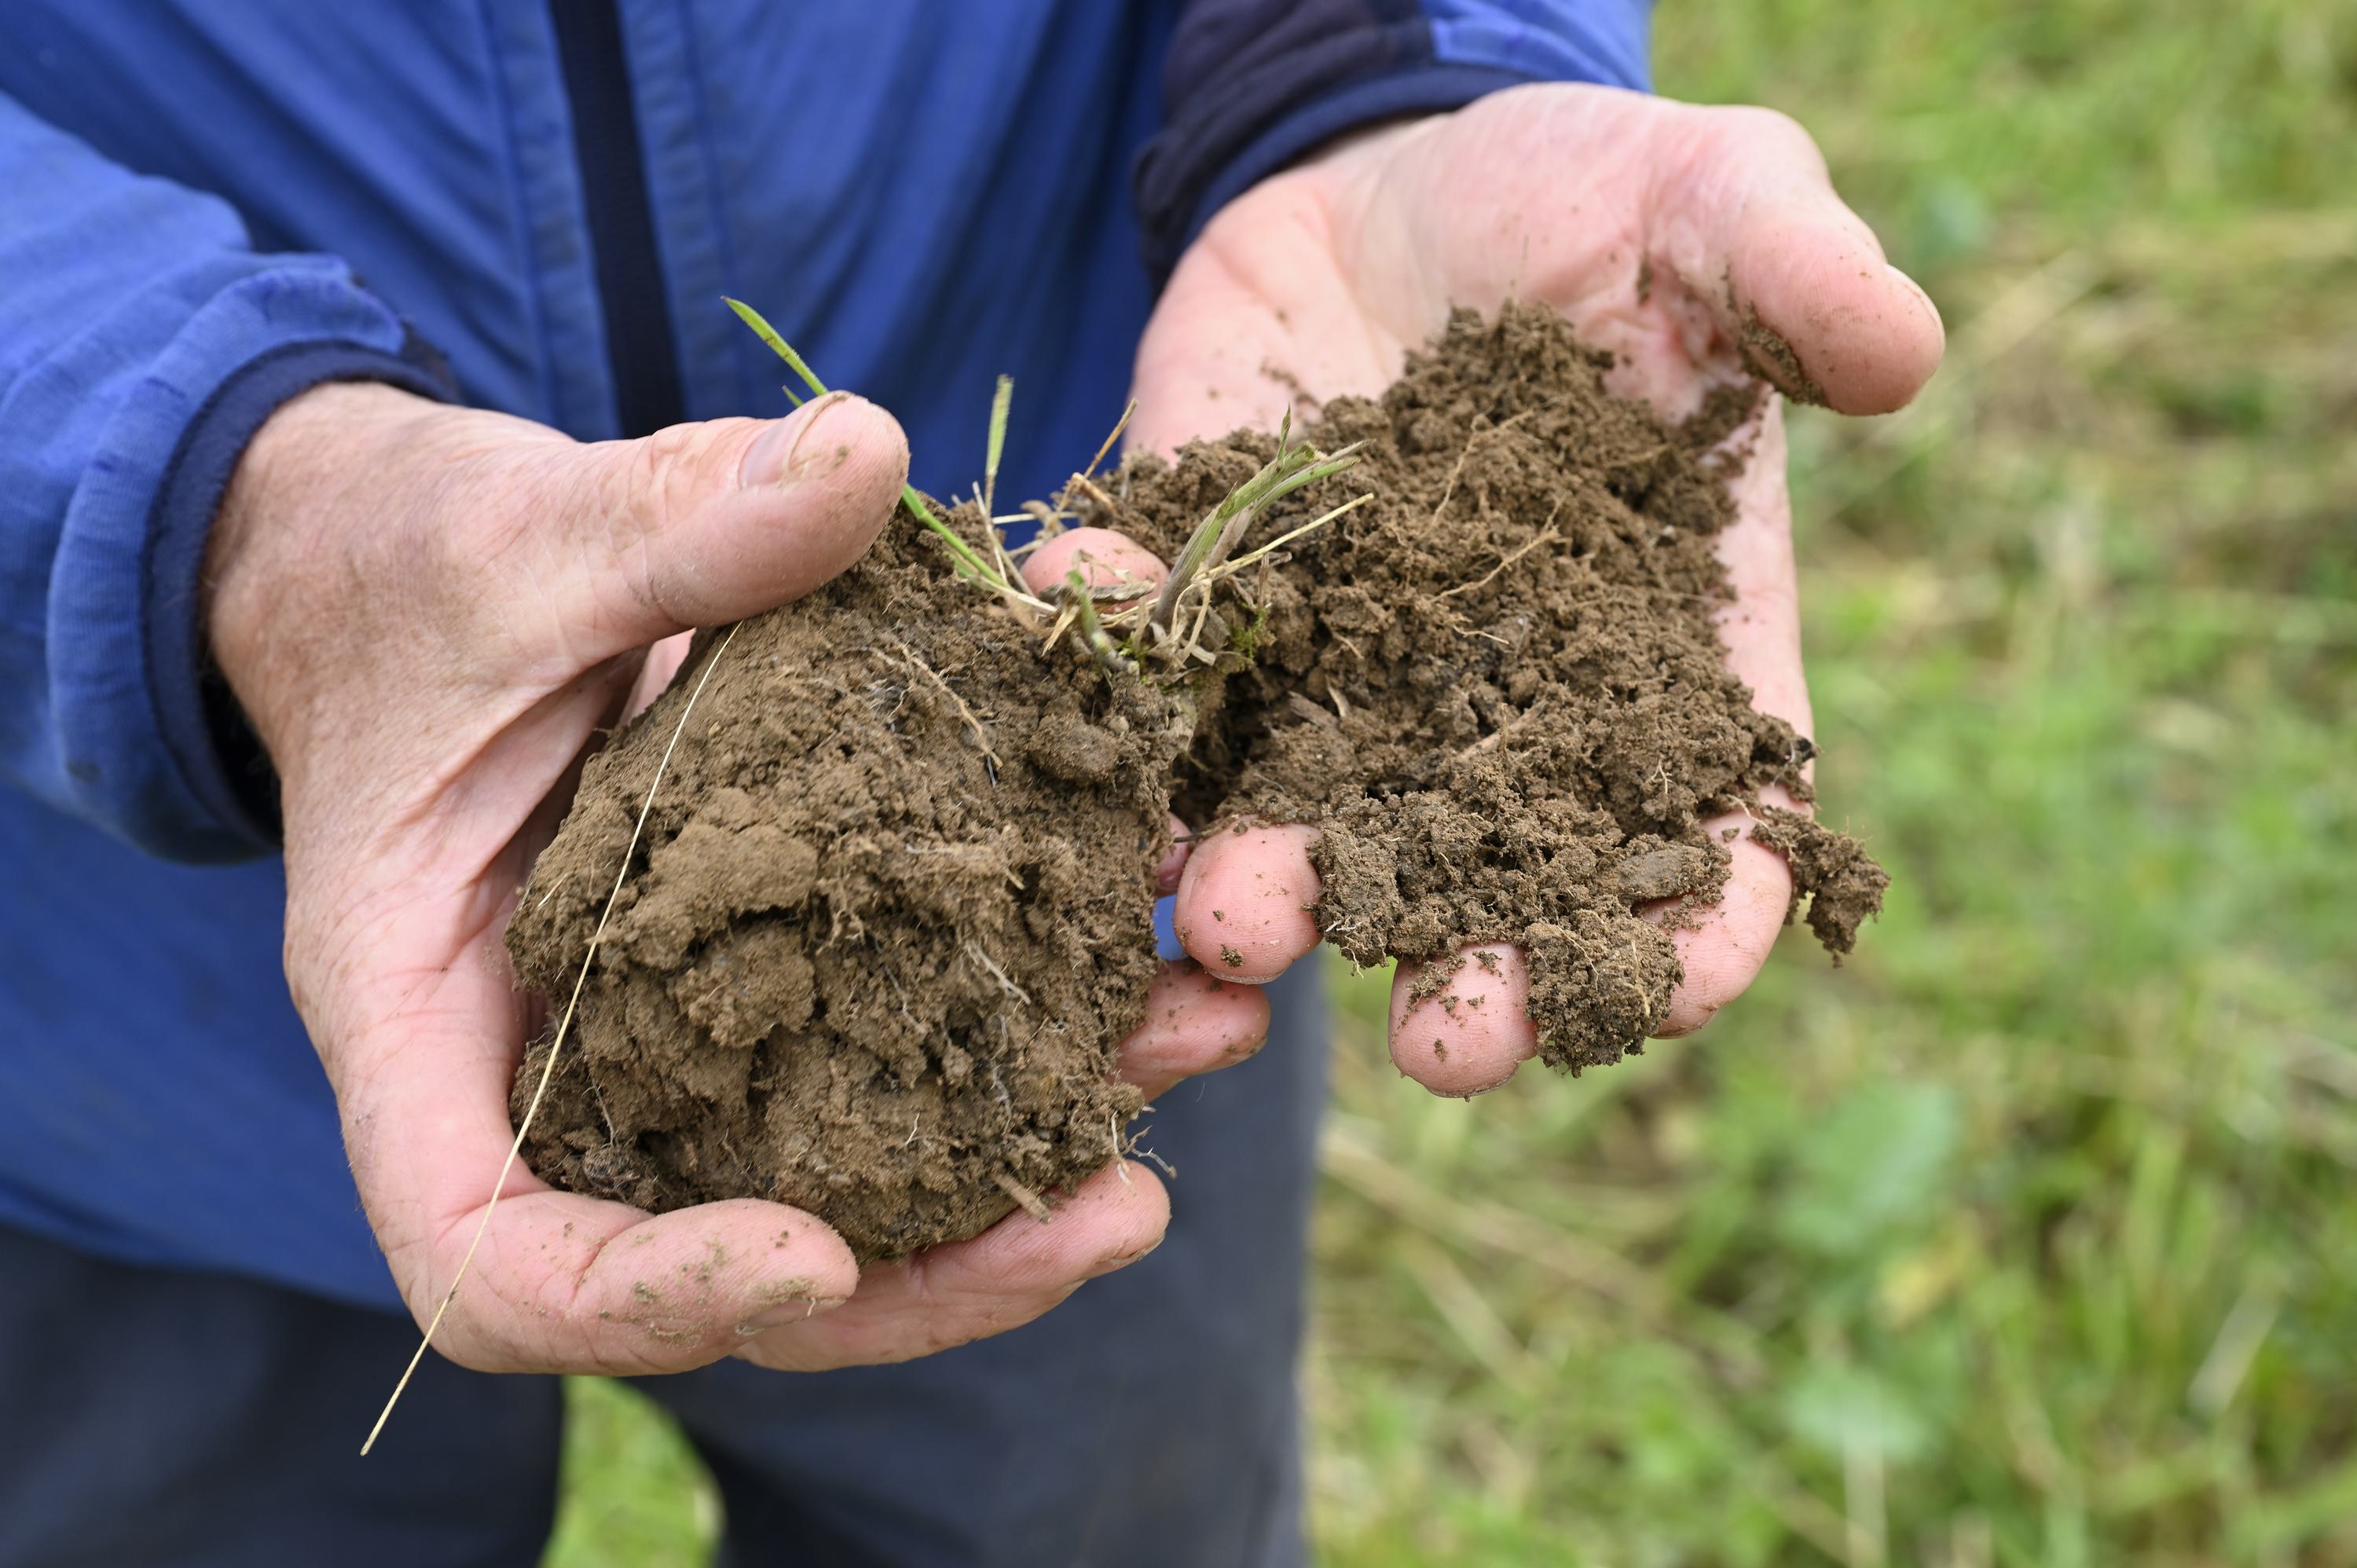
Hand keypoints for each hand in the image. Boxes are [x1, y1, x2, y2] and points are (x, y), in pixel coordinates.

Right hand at [207, 384, 1269, 1374]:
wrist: (423, 562)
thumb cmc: (414, 570)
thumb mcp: (516, 539)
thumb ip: (669, 519)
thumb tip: (865, 453)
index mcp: (424, 1025)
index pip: (496, 1260)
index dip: (650, 1298)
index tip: (822, 1256)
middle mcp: (560, 1074)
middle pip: (728, 1264)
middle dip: (937, 1270)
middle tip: (1123, 1210)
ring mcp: (680, 1040)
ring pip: (853, 1171)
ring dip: (1041, 1139)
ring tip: (1208, 1036)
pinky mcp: (780, 970)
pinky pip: (905, 1037)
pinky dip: (1036, 1007)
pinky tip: (1168, 931)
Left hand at [1129, 83, 1944, 1093]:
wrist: (1393, 164)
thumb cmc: (1594, 203)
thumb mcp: (1715, 203)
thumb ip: (1797, 278)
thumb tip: (1907, 355)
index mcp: (1656, 658)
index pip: (1703, 837)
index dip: (1698, 928)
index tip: (1667, 996)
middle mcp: (1496, 707)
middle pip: (1497, 887)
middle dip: (1473, 979)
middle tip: (1447, 1047)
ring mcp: (1344, 671)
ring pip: (1312, 823)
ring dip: (1275, 887)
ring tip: (1241, 924)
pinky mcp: (1218, 601)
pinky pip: (1161, 668)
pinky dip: (1121, 677)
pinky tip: (1099, 660)